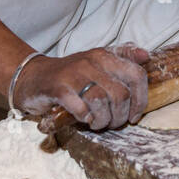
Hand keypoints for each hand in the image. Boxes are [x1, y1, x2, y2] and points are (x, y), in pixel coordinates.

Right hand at [13, 44, 149, 129]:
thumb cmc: (71, 75)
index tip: (135, 115)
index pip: (136, 75)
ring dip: (103, 120)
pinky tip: (83, 118)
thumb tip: (146, 56)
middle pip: (121, 94)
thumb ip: (122, 58)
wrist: (33, 77)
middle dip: (120, 116)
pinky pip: (81, 108)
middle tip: (112, 123)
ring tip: (97, 123)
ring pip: (102, 102)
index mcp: (105, 56)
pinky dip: (85, 118)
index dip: (141, 99)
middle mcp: (91, 62)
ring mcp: (74, 74)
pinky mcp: (58, 88)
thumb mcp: (97, 63)